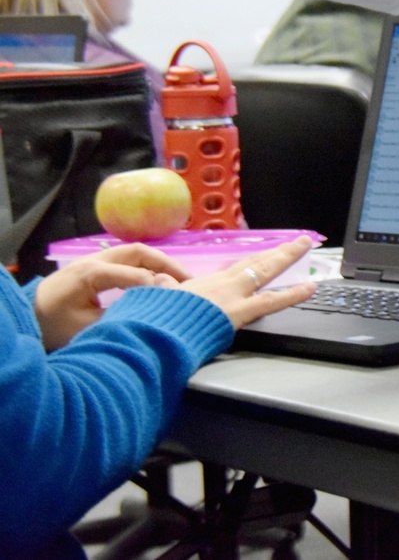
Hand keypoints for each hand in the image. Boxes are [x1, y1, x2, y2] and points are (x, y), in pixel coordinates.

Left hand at [34, 243, 191, 350]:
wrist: (27, 319)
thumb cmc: (54, 326)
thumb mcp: (87, 328)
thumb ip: (121, 316)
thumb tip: (152, 312)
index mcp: (91, 273)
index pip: (136, 273)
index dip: (158, 286)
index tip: (176, 301)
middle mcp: (94, 260)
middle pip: (139, 252)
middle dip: (167, 264)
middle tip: (189, 281)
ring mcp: (94, 260)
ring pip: (134, 254)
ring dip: (159, 264)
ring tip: (181, 280)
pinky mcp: (95, 267)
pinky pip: (127, 261)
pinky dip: (147, 268)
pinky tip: (160, 283)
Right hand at [153, 235, 316, 329]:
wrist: (150, 334)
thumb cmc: (150, 321)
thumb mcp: (155, 300)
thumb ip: (165, 290)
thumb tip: (162, 280)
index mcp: (204, 285)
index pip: (236, 270)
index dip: (255, 261)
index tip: (267, 256)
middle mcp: (221, 286)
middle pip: (255, 263)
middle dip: (277, 252)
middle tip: (298, 241)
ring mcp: (232, 297)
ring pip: (265, 271)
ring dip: (286, 257)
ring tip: (304, 246)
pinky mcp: (238, 313)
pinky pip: (271, 301)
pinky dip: (293, 294)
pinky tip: (310, 288)